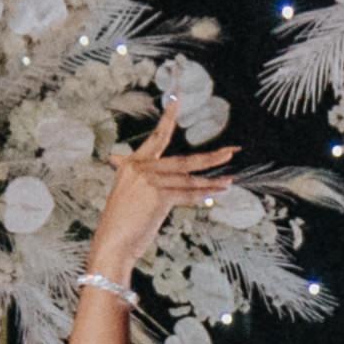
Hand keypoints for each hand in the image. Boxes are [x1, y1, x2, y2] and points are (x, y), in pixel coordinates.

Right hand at [83, 116, 237, 282]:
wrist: (111, 243)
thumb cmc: (120, 224)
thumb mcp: (125, 195)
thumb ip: (131, 177)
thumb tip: (117, 159)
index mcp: (131, 165)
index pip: (156, 138)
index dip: (168, 117)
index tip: (177, 99)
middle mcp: (140, 168)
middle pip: (182, 160)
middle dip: (210, 157)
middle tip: (232, 151)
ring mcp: (149, 180)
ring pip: (188, 180)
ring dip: (212, 182)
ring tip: (229, 181)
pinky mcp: (158, 196)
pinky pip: (186, 195)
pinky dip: (201, 196)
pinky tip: (215, 194)